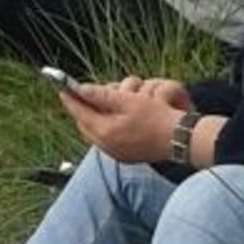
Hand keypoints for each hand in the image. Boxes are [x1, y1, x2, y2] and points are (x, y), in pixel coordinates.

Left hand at [64, 77, 198, 163]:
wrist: (179, 140)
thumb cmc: (156, 118)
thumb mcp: (128, 101)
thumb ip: (101, 96)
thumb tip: (80, 89)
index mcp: (104, 132)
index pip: (79, 113)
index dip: (71, 98)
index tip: (64, 88)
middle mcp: (106, 145)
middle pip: (86, 122)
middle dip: (90, 105)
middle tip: (101, 90)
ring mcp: (115, 152)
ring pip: (98, 128)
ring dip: (103, 113)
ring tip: (120, 99)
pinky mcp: (124, 155)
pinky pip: (109, 137)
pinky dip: (111, 124)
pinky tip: (123, 116)